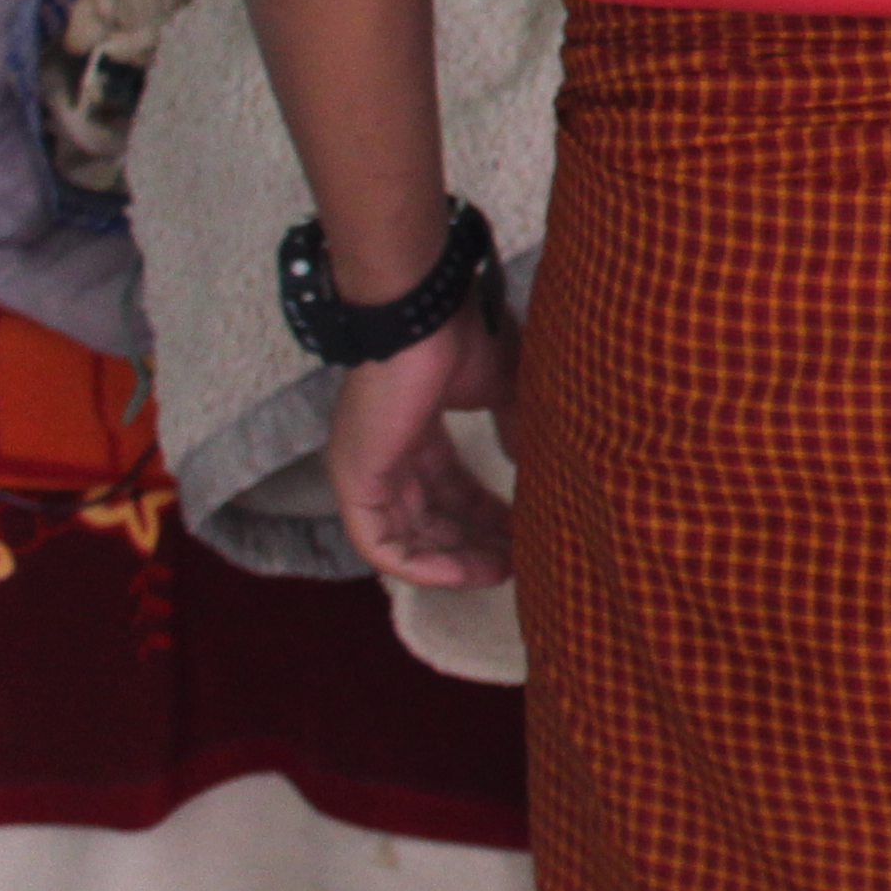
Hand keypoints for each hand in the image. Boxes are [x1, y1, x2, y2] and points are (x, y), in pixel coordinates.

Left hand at [324, 309, 516, 589]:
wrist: (421, 317)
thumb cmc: (462, 339)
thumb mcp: (505, 389)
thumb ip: (517, 431)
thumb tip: (536, 467)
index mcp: (415, 429)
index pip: (448, 487)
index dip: (487, 514)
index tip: (528, 530)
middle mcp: (385, 454)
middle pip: (430, 516)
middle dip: (476, 542)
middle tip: (521, 559)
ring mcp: (365, 469)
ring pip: (406, 538)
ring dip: (453, 560)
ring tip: (501, 572)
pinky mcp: (354, 482)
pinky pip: (380, 545)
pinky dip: (421, 565)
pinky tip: (465, 573)